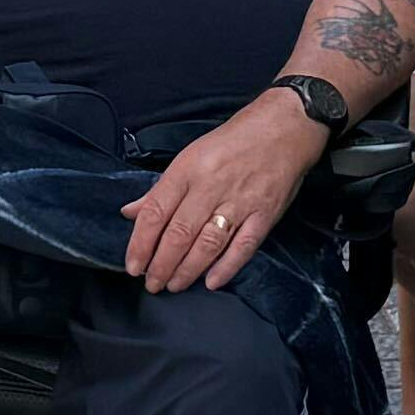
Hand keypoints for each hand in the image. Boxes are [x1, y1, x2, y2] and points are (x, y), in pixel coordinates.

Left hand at [124, 93, 322, 293]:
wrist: (284, 129)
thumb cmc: (232, 142)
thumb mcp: (190, 156)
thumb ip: (161, 188)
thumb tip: (130, 212)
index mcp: (188, 170)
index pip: (156, 212)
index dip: (141, 243)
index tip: (133, 265)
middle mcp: (211, 187)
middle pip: (179, 233)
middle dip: (161, 264)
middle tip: (151, 284)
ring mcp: (240, 202)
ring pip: (208, 244)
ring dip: (187, 270)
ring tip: (174, 285)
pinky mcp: (265, 214)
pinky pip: (243, 246)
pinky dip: (227, 267)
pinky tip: (211, 282)